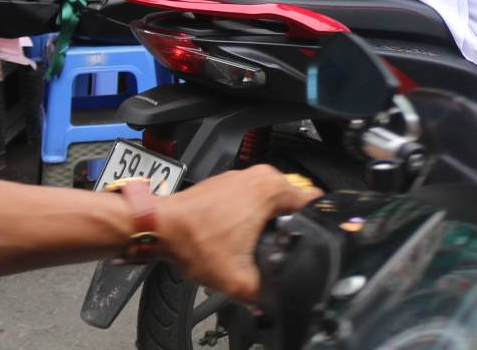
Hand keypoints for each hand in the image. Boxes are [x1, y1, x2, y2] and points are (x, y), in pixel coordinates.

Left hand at [153, 165, 320, 301]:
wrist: (160, 227)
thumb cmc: (193, 240)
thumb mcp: (237, 279)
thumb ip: (264, 295)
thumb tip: (276, 302)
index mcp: (271, 188)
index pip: (314, 203)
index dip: (315, 227)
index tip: (309, 244)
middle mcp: (260, 175)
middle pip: (295, 203)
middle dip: (292, 227)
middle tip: (282, 249)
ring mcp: (243, 176)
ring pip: (274, 201)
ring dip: (272, 222)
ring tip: (262, 244)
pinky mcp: (229, 183)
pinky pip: (255, 199)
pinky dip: (254, 216)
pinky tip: (243, 236)